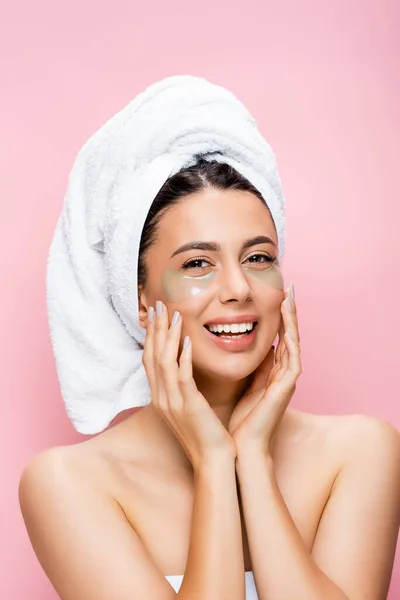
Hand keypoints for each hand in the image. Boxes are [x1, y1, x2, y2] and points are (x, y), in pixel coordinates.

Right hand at [142, 301, 236, 470]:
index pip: (150, 360)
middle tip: (160, 304)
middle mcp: (161, 397)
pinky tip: (187, 340)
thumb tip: (186, 364)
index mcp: (160, 397)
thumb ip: (183, 386)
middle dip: (156, 328)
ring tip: (174, 314)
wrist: (213, 461)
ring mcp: (172, 402)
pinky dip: (183, 356)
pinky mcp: (188, 406)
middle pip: (152, 356)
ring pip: (164, 362)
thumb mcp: (188, 406)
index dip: (152, 336)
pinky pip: (182, 376)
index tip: (157, 315)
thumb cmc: (205, 433)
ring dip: (168, 336)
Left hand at [227, 287, 301, 455]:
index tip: (277, 295)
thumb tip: (252, 343)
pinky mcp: (285, 389)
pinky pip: (292, 360)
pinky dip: (290, 342)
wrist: (243, 447)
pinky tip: (287, 326)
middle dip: (290, 312)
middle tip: (289, 289)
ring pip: (294, 343)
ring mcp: (287, 381)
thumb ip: (253, 366)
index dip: (280, 317)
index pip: (280, 338)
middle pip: (290, 336)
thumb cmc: (242, 419)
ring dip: (292, 321)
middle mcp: (284, 374)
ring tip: (290, 299)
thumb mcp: (245, 384)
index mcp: (273, 373)